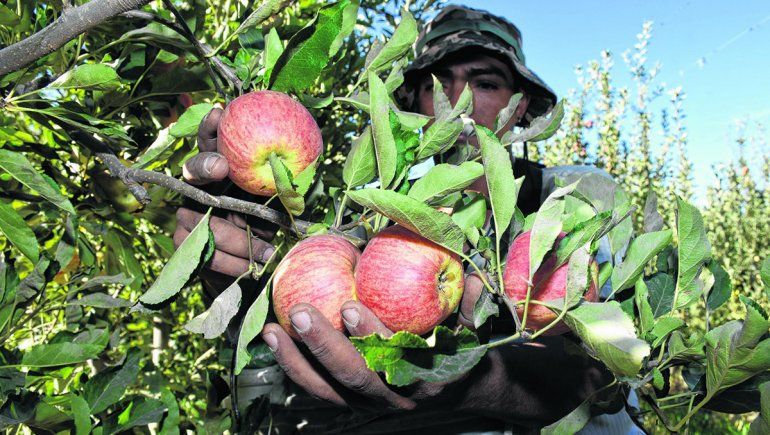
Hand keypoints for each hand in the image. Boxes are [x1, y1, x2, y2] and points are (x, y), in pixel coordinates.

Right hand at [173, 108, 275, 284]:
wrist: (246, 268)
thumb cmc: (263, 226)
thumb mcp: (273, 205)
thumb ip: (279, 189)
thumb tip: (308, 168)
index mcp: (222, 171)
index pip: (211, 142)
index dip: (211, 128)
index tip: (219, 112)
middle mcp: (199, 187)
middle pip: (193, 170)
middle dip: (205, 165)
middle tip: (221, 166)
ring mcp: (186, 212)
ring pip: (206, 222)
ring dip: (238, 240)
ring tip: (268, 252)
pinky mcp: (183, 240)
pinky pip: (208, 252)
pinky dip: (234, 262)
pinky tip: (253, 268)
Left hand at [260, 273, 618, 424]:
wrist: (467, 391)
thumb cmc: (469, 349)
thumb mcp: (479, 328)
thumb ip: (473, 305)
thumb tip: (469, 275)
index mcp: (428, 377)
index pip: (396, 359)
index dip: (371, 334)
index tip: (349, 305)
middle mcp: (398, 399)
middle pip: (354, 379)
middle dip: (324, 347)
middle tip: (299, 311)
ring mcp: (373, 405)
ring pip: (329, 392)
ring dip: (298, 362)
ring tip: (271, 330)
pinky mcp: (354, 404)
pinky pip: (320, 392)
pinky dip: (296, 369)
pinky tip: (275, 341)